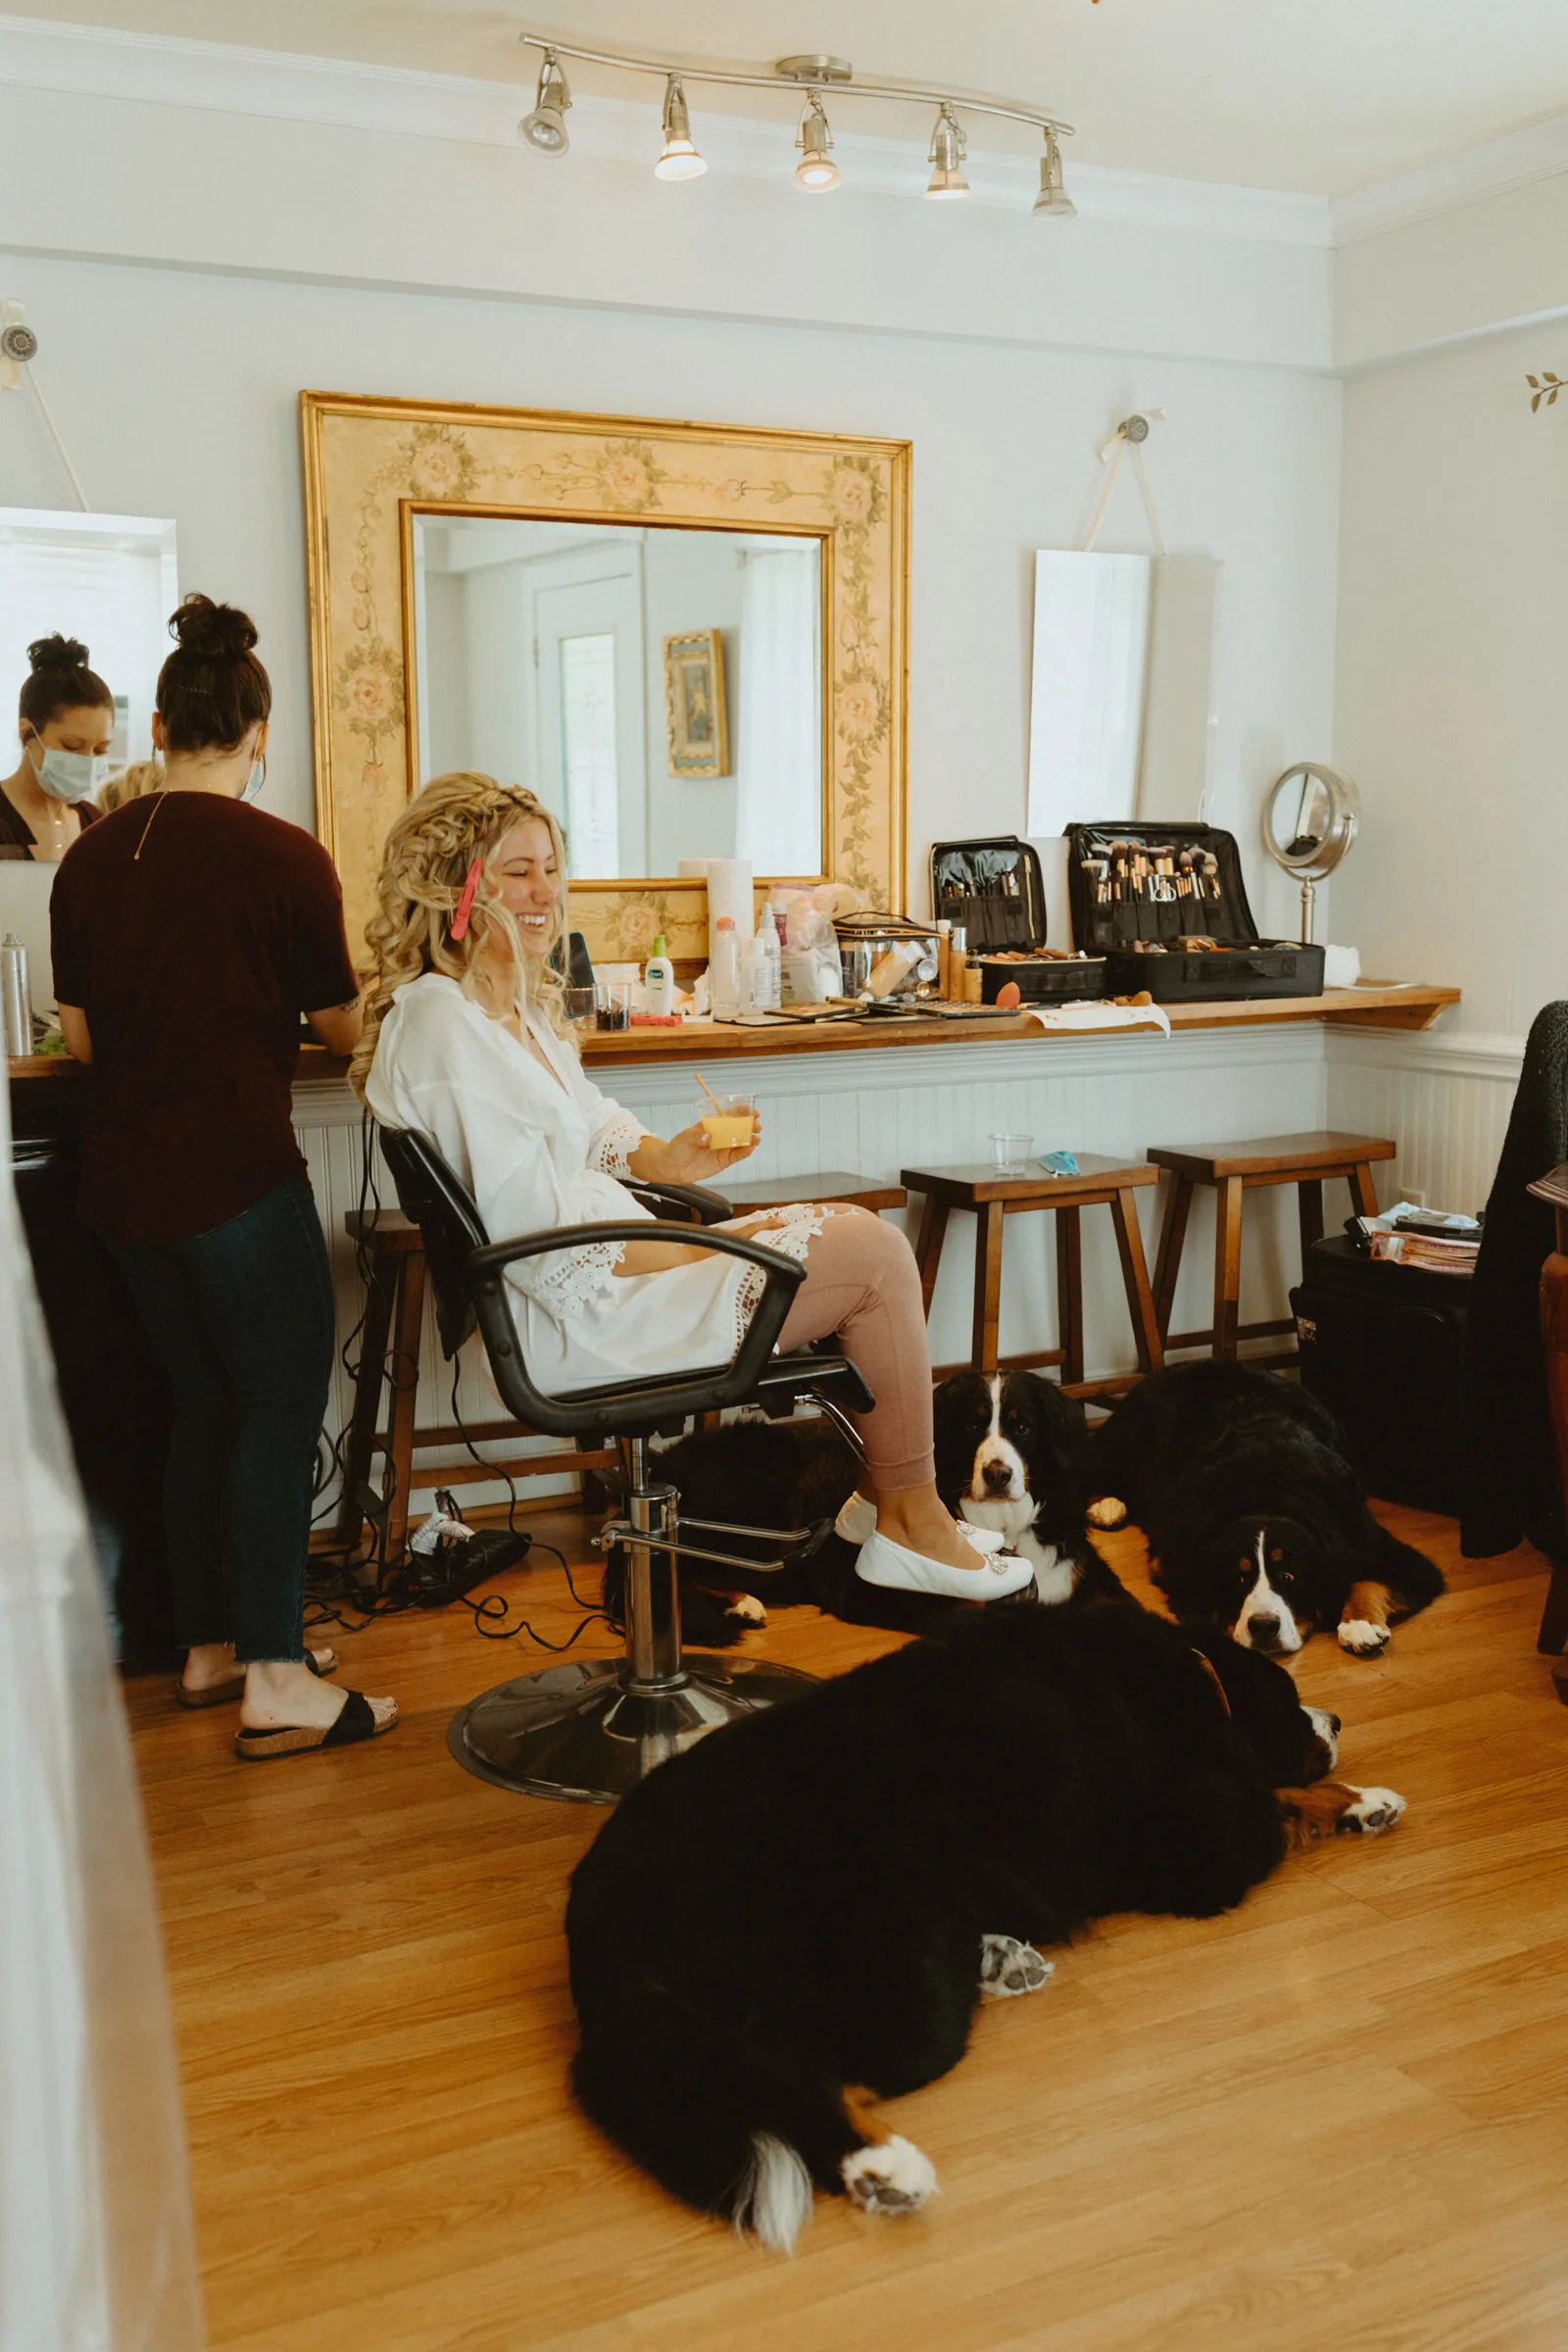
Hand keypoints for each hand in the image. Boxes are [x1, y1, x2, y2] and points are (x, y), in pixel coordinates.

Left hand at [631, 1116, 761, 1186]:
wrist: (673, 1167)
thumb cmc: (678, 1148)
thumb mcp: (685, 1137)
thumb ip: (697, 1136)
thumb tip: (708, 1137)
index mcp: (713, 1125)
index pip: (730, 1115)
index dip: (742, 1112)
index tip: (752, 1111)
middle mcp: (720, 1135)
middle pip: (739, 1128)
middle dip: (750, 1126)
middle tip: (756, 1126)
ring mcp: (723, 1148)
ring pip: (741, 1142)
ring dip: (751, 1139)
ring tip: (755, 1139)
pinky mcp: (724, 1161)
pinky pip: (737, 1156)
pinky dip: (745, 1152)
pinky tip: (750, 1149)